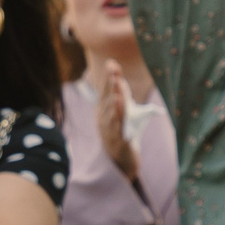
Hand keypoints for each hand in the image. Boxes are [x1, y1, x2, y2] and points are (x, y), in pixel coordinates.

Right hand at [94, 59, 140, 182]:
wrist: (120, 161)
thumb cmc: (121, 133)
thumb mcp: (122, 112)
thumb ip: (121, 95)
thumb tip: (120, 78)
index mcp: (103, 110)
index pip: (105, 90)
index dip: (109, 77)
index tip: (112, 63)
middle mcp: (103, 118)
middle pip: (108, 98)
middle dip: (111, 83)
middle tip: (114, 70)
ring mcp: (108, 130)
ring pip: (112, 111)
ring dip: (115, 97)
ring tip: (118, 84)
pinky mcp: (117, 140)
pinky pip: (118, 126)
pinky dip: (118, 115)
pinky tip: (121, 105)